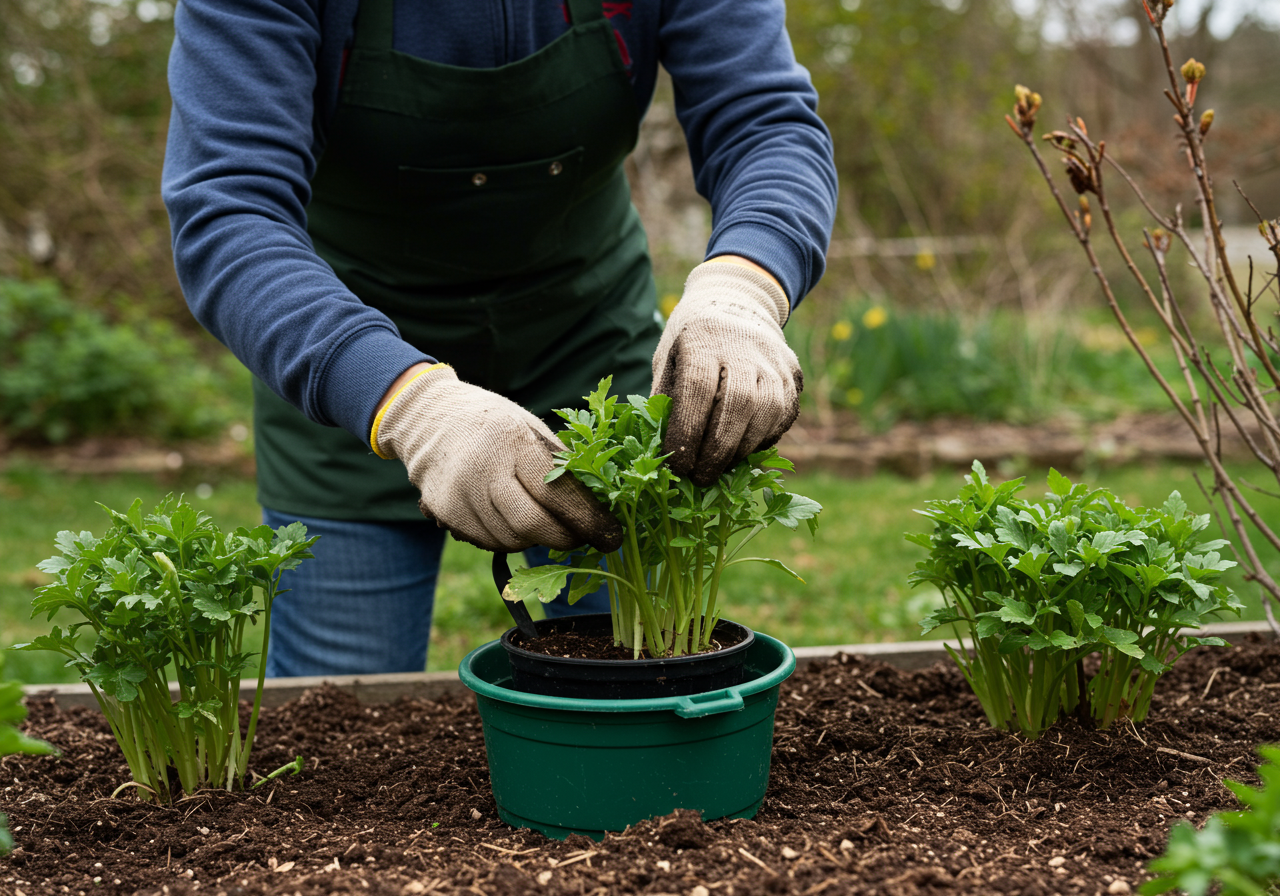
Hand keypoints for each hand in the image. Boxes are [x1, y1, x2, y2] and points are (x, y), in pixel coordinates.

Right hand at [372, 365, 622, 552]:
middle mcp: (483, 471)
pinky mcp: (446, 513)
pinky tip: (514, 521)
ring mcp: (460, 495)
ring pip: (512, 539)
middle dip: (565, 538)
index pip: (556, 492)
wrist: (428, 419)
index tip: (610, 535)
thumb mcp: (529, 425)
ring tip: (546, 523)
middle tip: (582, 538)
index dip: (587, 519)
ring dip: (537, 539)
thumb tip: (598, 502)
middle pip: (533, 525)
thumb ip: (560, 462)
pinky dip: (509, 539)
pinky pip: (489, 542)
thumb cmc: (492, 423)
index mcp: (512, 442)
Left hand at [651, 259, 801, 486]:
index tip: (678, 465)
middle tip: (701, 478)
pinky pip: (783, 415)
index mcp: (702, 339)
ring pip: (766, 412)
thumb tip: (662, 451)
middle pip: (738, 404)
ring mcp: (773, 359)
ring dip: (742, 449)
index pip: (698, 390)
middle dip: (718, 450)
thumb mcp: (668, 360)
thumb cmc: (691, 342)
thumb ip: (665, 401)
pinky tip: (743, 450)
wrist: (736, 303)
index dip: (688, 432)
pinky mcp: (793, 373)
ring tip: (720, 467)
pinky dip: (763, 439)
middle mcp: (743, 346)